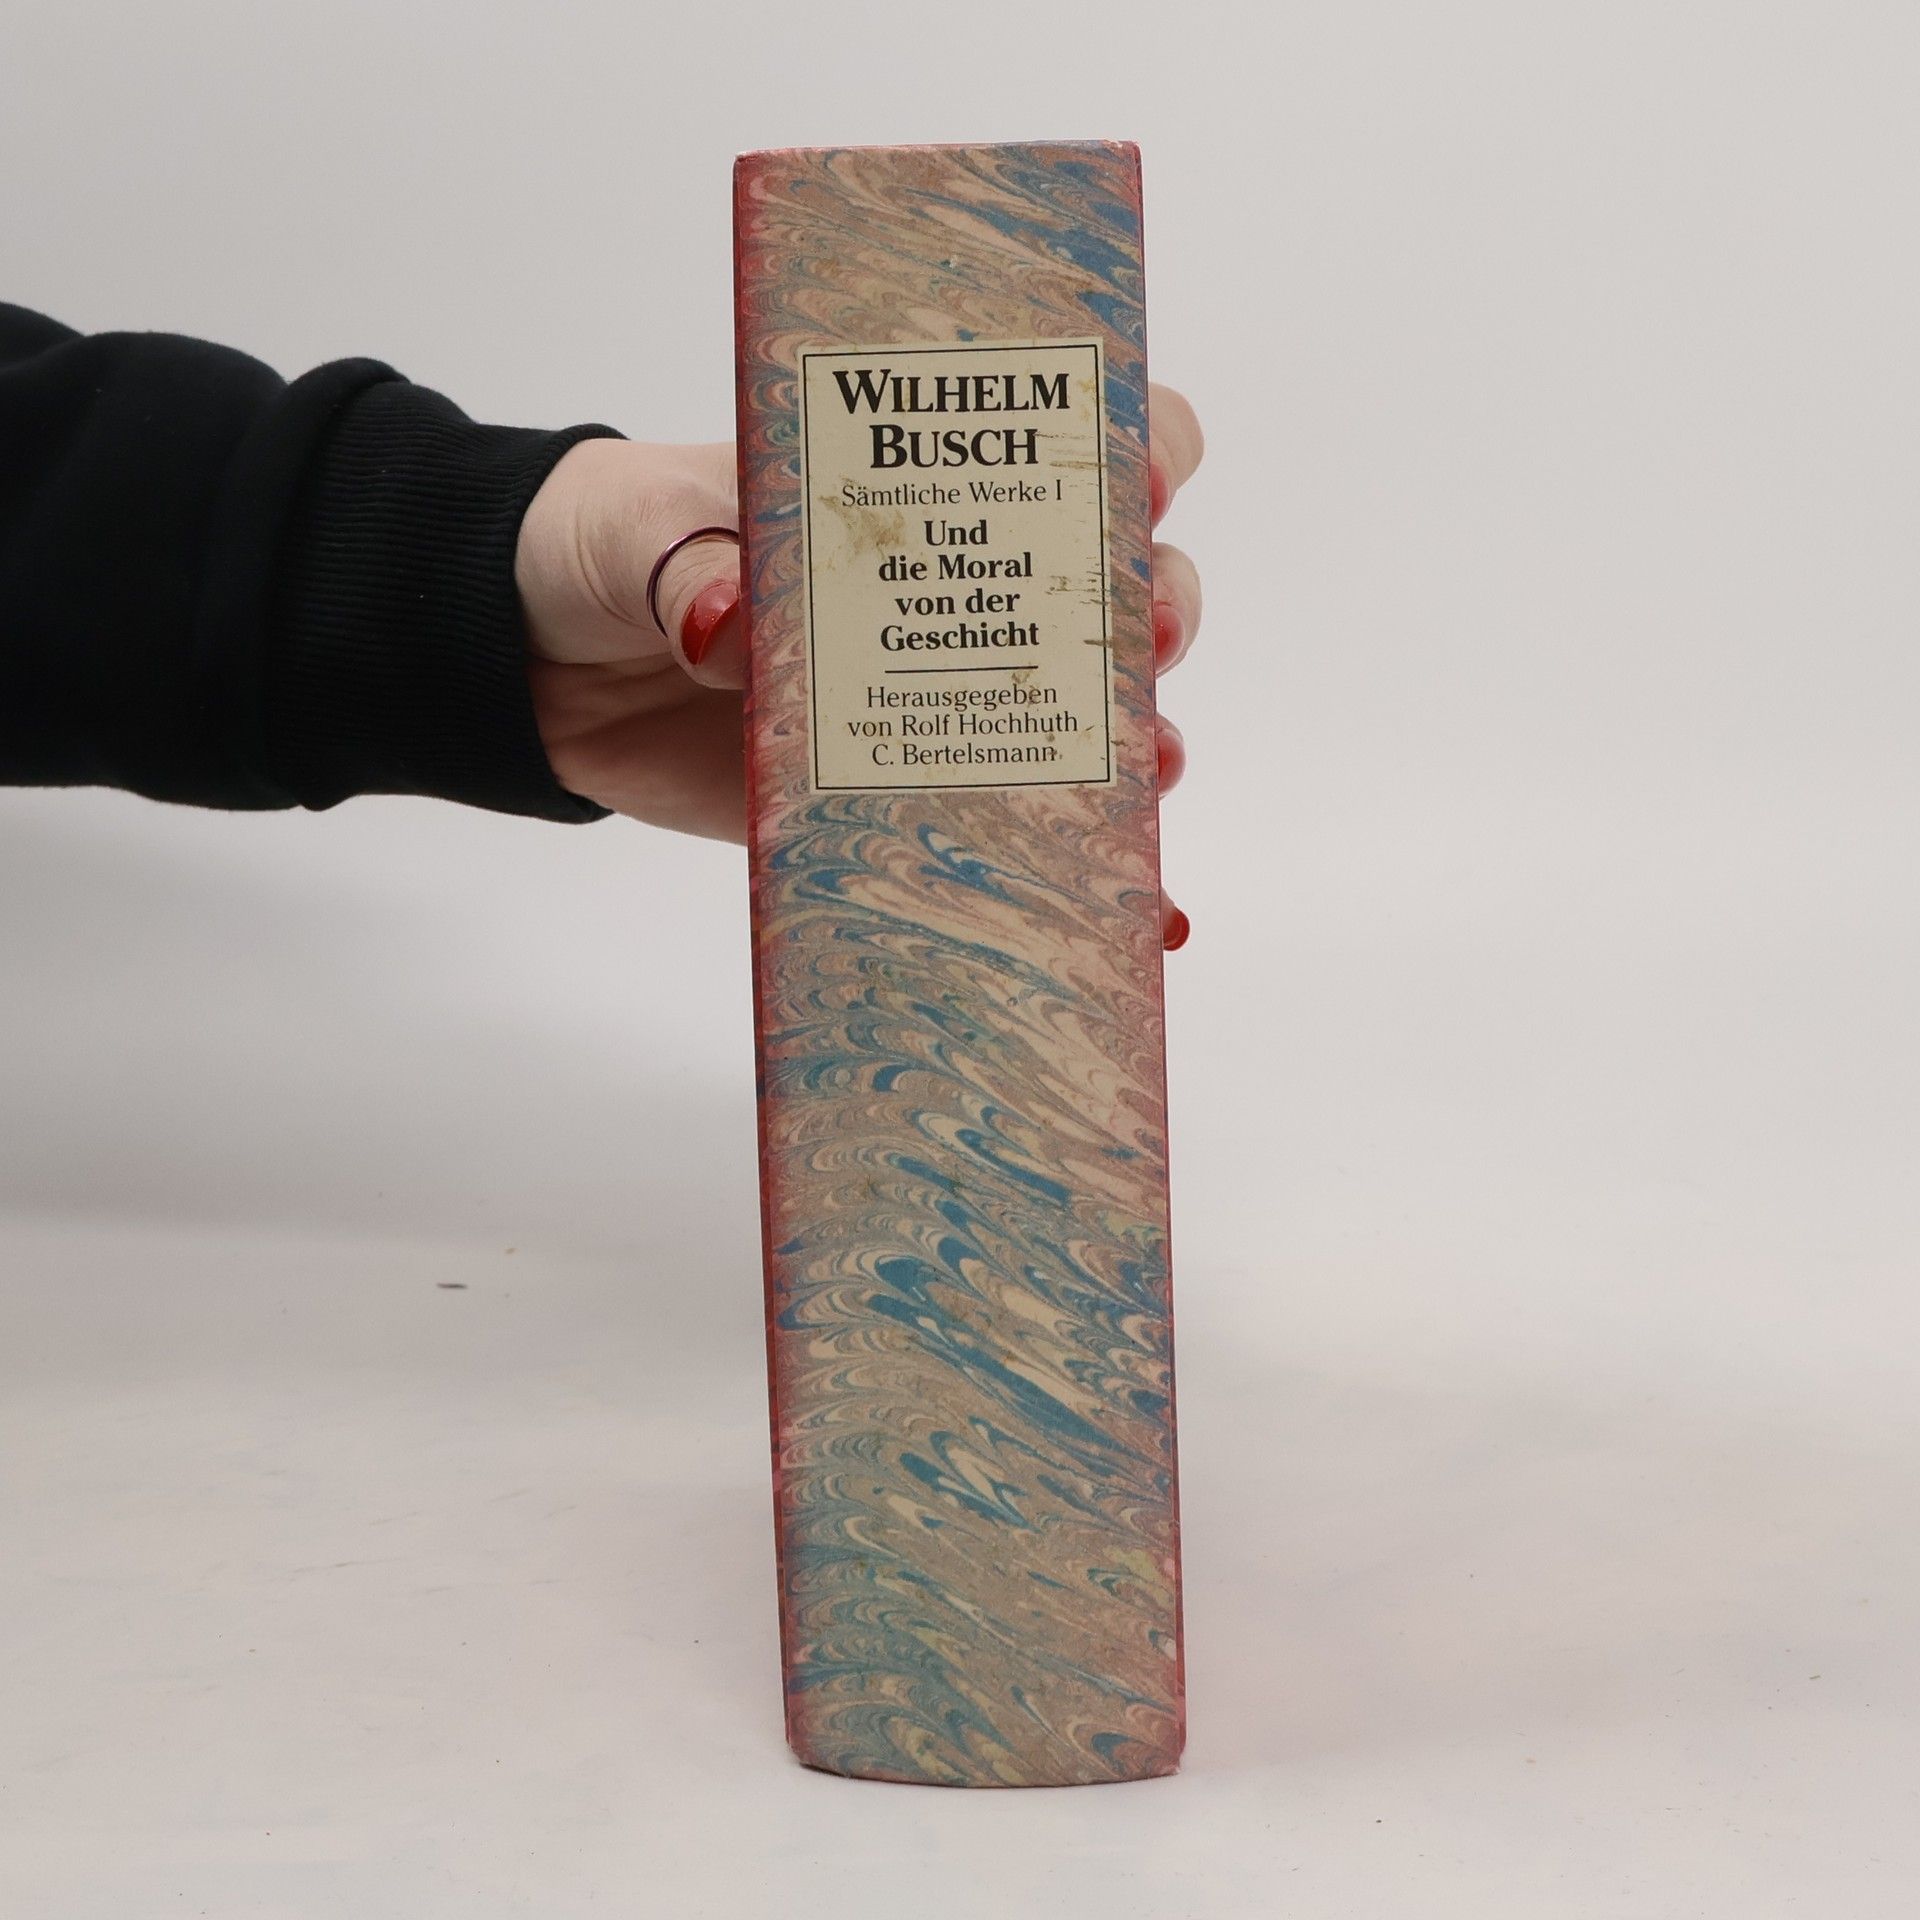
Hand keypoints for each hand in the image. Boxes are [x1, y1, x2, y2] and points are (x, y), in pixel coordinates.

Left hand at [515, 390, 1204, 942]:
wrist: (536, 662)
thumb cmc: (605, 545)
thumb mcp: (640, 528)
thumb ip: (686, 562)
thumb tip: (728, 627)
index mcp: (902, 486)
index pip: (1057, 442)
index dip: (1126, 449)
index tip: (1141, 481)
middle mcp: (945, 587)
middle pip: (1102, 585)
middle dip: (1156, 603)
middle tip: (1147, 633)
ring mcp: (931, 698)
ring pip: (1080, 711)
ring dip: (1140, 739)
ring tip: (1148, 769)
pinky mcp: (894, 793)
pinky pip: (1006, 830)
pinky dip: (1085, 872)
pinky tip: (1148, 911)